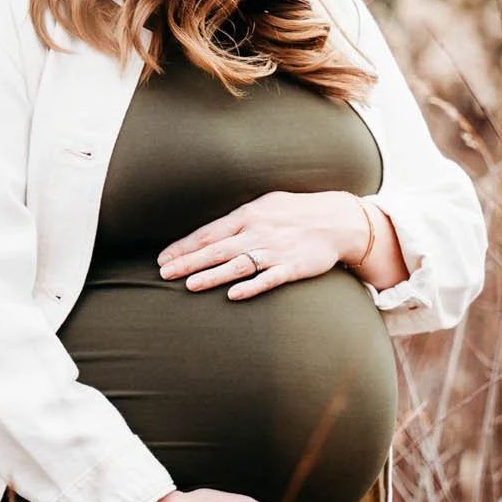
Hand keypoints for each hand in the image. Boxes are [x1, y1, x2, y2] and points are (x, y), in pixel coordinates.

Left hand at [156, 190, 374, 300]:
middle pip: (217, 249)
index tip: (162, 259)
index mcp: (248, 215)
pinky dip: (252, 286)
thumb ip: (238, 219)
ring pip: (237, 265)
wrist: (339, 220)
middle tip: (164, 273)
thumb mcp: (265, 205)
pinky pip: (269, 278)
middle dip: (188, 262)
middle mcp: (258, 232)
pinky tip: (234, 295)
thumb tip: (210, 233)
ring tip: (189, 285)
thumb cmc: (296, 212)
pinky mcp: (293, 267)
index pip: (208, 233)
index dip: (184, 246)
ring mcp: (275, 250)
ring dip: (212, 275)